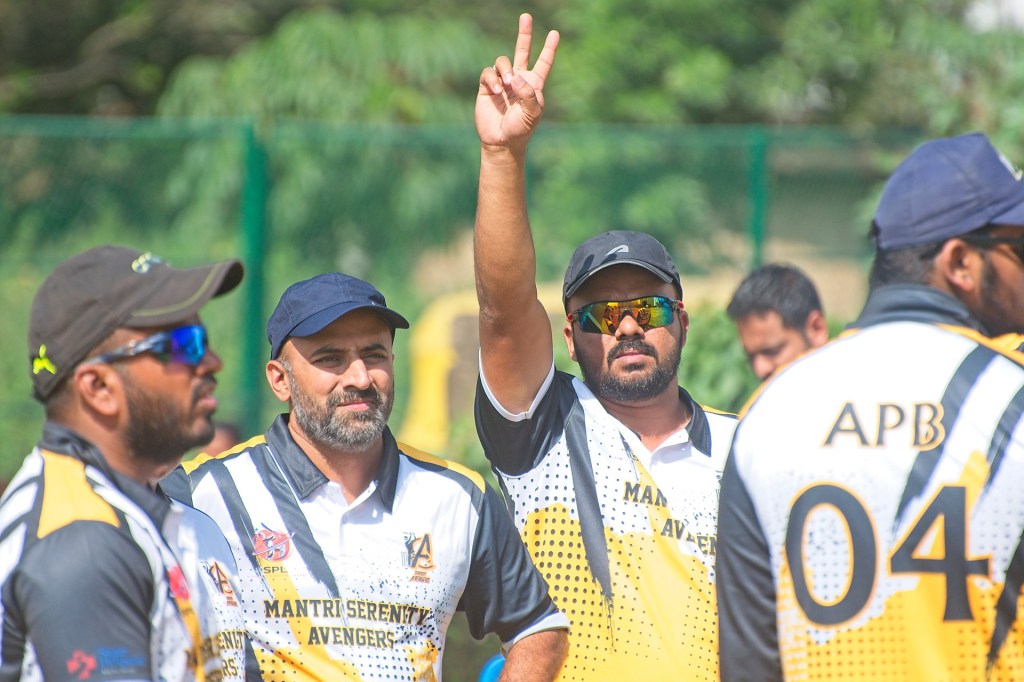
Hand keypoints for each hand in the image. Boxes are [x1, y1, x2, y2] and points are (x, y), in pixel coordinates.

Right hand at [475, 13, 558, 152]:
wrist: (501, 141)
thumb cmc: (520, 129)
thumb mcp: (532, 113)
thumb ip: (528, 94)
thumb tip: (516, 76)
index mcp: (534, 85)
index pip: (543, 63)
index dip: (549, 49)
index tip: (555, 34)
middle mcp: (518, 80)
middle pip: (522, 51)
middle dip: (524, 34)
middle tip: (526, 17)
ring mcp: (502, 82)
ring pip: (502, 61)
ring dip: (505, 70)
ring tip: (506, 85)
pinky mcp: (486, 87)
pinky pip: (488, 73)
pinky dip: (492, 79)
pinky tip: (495, 90)